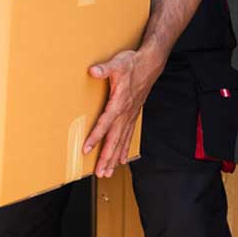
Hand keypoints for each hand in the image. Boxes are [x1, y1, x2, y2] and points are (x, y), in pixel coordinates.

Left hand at [84, 48, 162, 177]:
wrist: (151, 64)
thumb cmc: (132, 64)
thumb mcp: (117, 63)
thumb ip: (104, 69)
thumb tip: (93, 71)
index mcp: (119, 102)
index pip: (105, 124)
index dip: (96, 137)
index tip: (86, 149)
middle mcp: (125, 113)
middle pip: (115, 139)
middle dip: (107, 157)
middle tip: (100, 172)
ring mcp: (130, 116)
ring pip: (122, 141)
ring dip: (115, 157)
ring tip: (108, 172)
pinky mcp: (133, 115)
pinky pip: (129, 136)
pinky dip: (125, 149)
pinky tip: (122, 159)